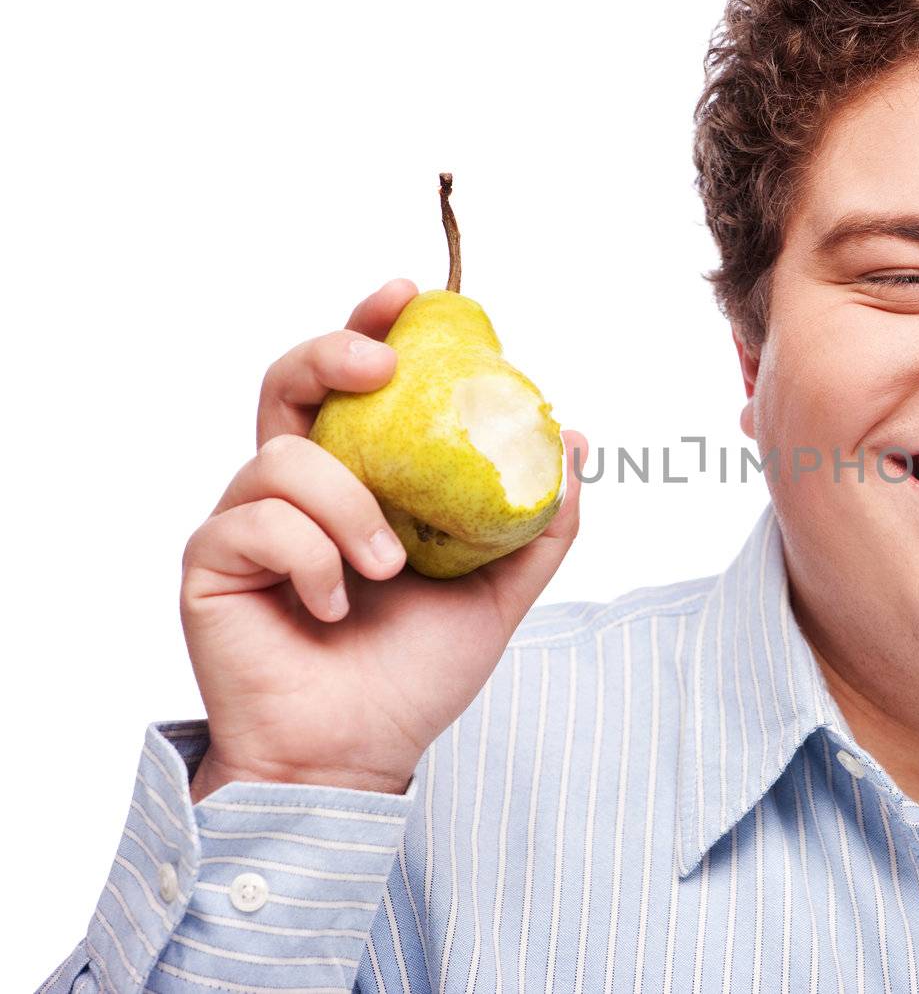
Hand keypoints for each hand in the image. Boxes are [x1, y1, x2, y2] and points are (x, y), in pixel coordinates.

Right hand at [180, 277, 584, 801]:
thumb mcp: (499, 592)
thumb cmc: (415, 675)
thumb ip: (538, 522)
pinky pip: (258, 523)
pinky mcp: (212, 562)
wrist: (358, 755)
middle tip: (381, 364)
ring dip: (347, 505)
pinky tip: (336, 608)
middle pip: (289, 383)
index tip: (410, 296)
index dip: (372, 328)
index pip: (355, 384)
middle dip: (331, 352)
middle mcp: (297, 489)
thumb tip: (573, 438)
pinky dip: (311, 559)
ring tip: (387, 569)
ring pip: (281, 456)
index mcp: (359, 480)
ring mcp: (249, 522)